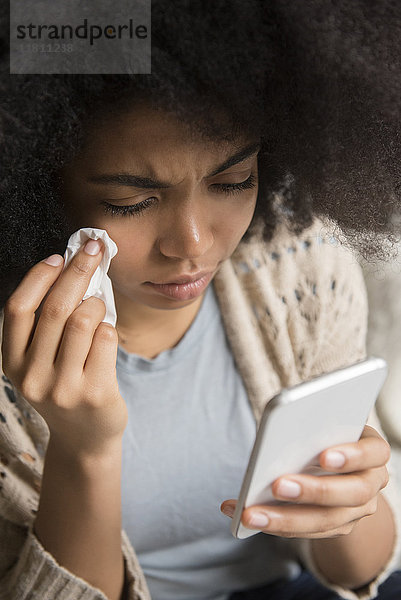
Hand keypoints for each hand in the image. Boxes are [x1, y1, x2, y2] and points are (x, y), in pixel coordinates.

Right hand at [1, 239, 127, 458]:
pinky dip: (109, 326)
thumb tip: (72, 268)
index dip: (38, 277)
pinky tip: (105, 332)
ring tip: (98, 304)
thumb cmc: (66, 388)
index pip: (18, 309)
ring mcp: (63, 387)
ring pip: (82, 320)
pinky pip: (106, 339)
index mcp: (13, 363)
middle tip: (93, 250)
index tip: (58, 257)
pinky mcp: (94, 392)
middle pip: (55, 308)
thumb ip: (49, 325)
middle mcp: (32, 376)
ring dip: (96, 302)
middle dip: (78, 271)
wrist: (85, 440)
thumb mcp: (43, 362)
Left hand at [220, 425, 389, 538]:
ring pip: (326, 521)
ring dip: (285, 519)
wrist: (337, 462)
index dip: (353, 455)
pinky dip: (275, 525)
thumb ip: (312, 425)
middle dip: (313, 491)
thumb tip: (279, 429)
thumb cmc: (325, 431)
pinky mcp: (336, 527)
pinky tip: (245, 516)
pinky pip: (307, 532)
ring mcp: (356, 510)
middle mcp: (372, 482)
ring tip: (251, 513)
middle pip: (352, 493)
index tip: (324, 456)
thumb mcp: (324, 423)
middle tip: (278, 486)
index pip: (374, 452)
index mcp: (372, 450)